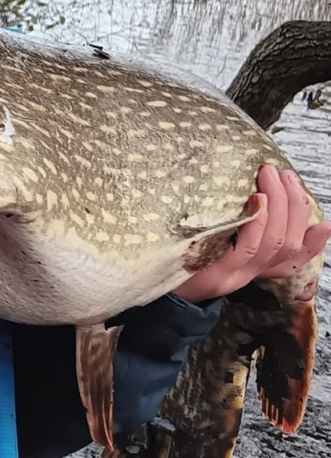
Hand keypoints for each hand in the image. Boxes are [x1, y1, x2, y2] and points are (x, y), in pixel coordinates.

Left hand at [174, 164, 330, 302]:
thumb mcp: (207, 237)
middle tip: (284, 174)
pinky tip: (258, 199)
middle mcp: (248, 274)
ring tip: (271, 175)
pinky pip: (248, 248)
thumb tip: (252, 192)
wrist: (145, 284)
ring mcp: (234, 275)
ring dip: (279, 204)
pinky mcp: (217, 273)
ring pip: (275, 242)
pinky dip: (258, 221)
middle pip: (289, 243)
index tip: (326, 223)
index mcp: (251, 268)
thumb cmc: (175, 251)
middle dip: (294, 204)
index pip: (293, 258)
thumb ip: (232, 224)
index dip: (315, 243)